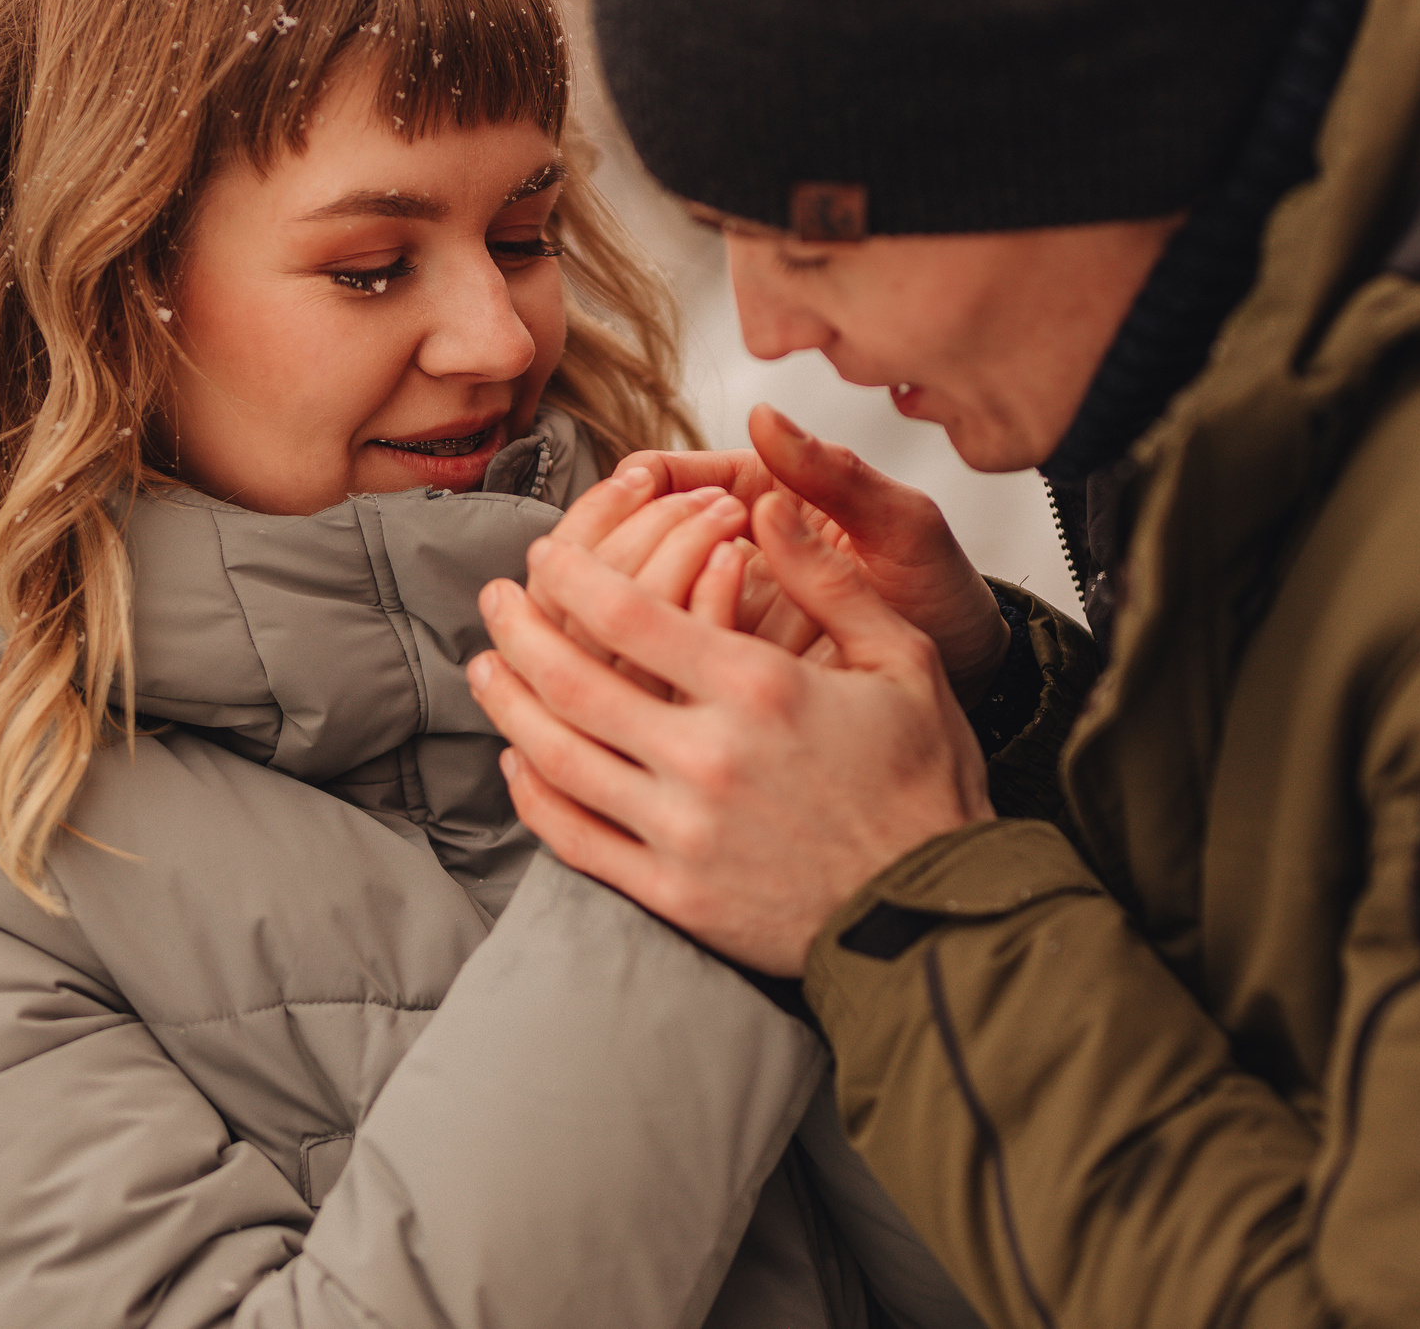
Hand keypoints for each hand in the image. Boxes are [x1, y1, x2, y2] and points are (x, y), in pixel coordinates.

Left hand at [469, 491, 993, 974]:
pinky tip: (519, 762)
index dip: (569, 575)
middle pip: (572, 678)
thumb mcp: (901, 658)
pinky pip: (577, 839)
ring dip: (508, 705)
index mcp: (758, 688)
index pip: (627, 612)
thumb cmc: (926, 782)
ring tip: (484, 669)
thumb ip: (825, 577)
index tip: (544, 556)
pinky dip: (534, 795)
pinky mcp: (674, 894)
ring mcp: (682, 831)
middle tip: (493, 602)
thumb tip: (767, 503)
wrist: (935, 916)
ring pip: (558, 757)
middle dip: (518, 629)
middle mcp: (707, 756)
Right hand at [582, 405, 1008, 701]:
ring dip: (651, 586)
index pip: (655, 479)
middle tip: (701, 531)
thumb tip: (767, 417)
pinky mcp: (722, 680)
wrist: (972, 682)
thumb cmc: (942, 592)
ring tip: (726, 570)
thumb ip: (835, 474)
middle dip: (637, 534)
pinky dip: (676, 643)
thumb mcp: (901, 524)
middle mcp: (720, 560)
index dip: (637, 482)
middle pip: (622, 544)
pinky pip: (665, 664)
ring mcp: (716, 622)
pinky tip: (720, 634)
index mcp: (752, 500)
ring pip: (629, 607)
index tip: (647, 489)